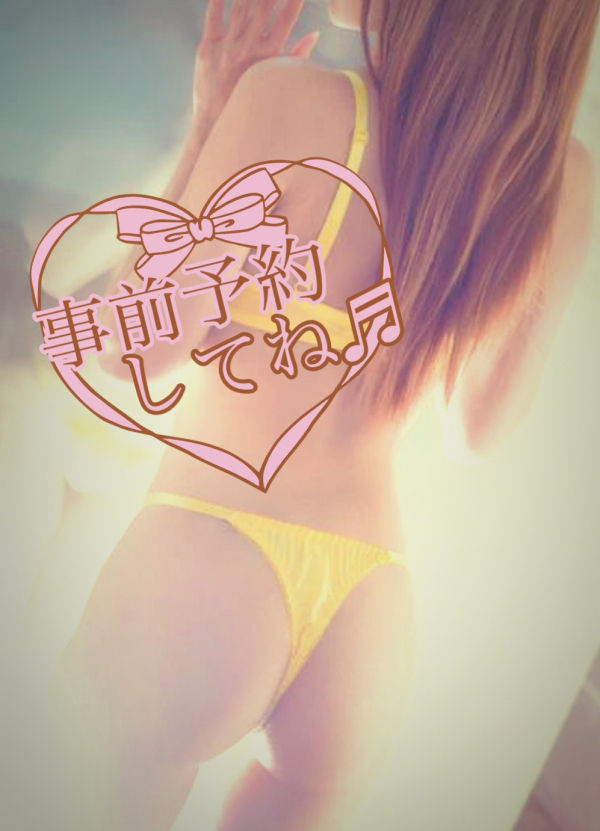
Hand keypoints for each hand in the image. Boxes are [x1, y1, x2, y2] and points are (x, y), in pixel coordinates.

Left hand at [193, 0, 319, 118]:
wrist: (217, 127)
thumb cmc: (250, 104)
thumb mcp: (276, 81)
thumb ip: (296, 55)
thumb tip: (315, 34)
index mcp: (269, 57)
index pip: (286, 19)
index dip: (294, 0)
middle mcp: (249, 49)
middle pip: (264, 7)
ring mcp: (227, 48)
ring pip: (240, 8)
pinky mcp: (206, 50)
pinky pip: (213, 19)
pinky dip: (218, 0)